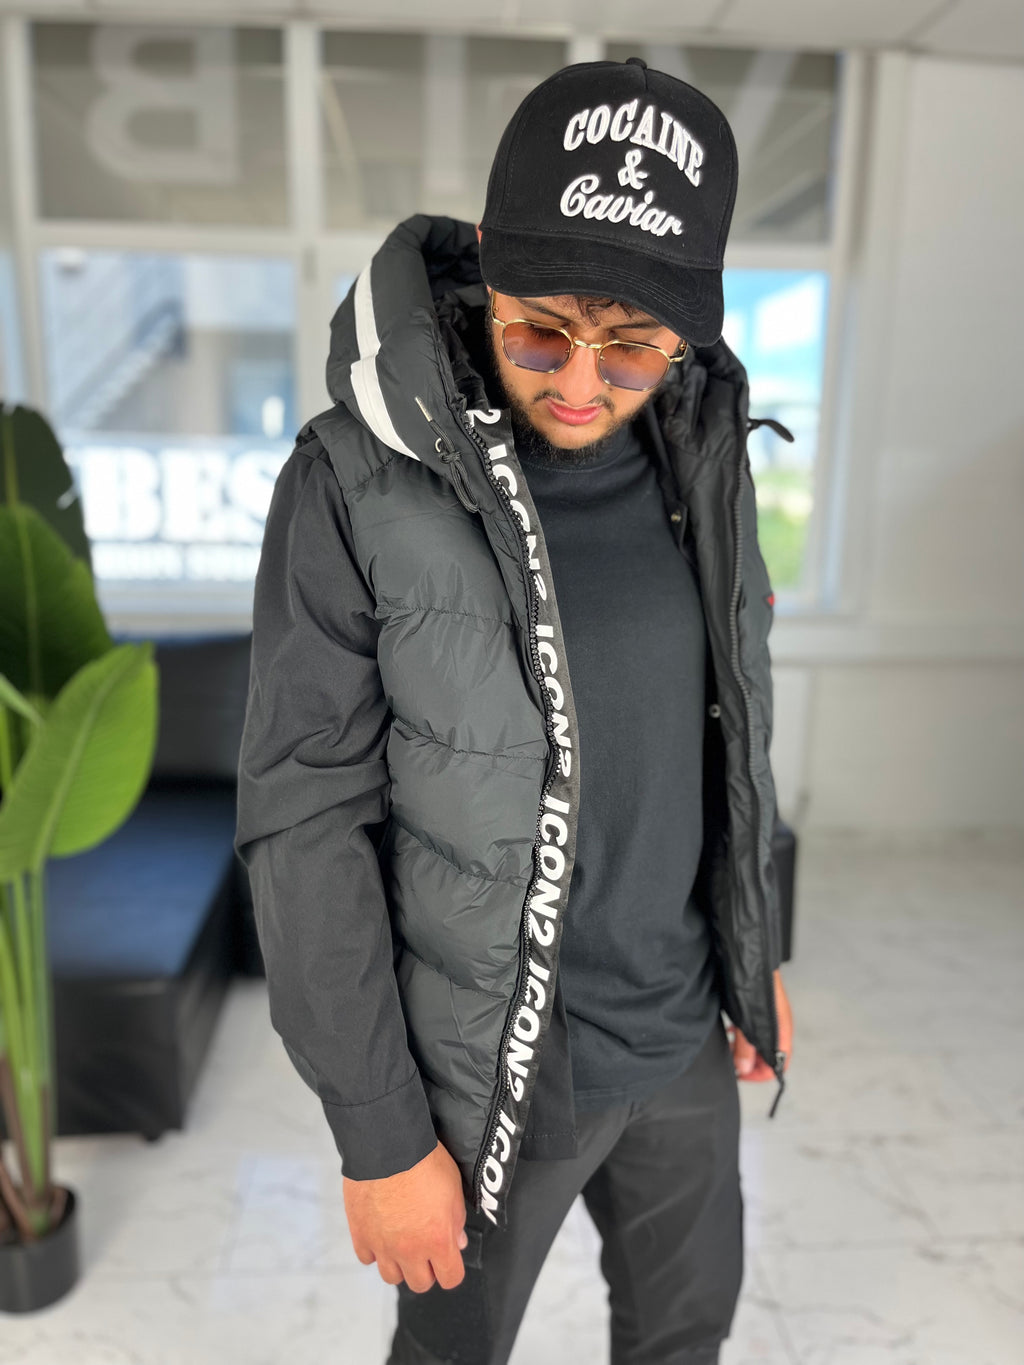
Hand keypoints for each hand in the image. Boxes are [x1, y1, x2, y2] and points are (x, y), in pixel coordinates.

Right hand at [343, 1139, 468, 1292]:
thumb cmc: (425, 1161)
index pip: (450, 1278)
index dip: (451, 1269)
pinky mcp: (360, 1234)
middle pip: (420, 1283)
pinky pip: (366, 1258)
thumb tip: (457, 1241)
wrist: (388, 1145)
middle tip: (424, 1248)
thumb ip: (456, 1220)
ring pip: (392, 1277)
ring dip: (398, 1264)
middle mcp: (410, 1250)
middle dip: (426, 1269)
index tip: (448, 1258)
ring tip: (400, 1242)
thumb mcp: (453, 1188)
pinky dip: (374, 1250)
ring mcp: (382, 1245)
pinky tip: (380, 1233)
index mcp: (438, 1240)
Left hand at [727, 969, 792, 1081]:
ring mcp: (771, 1016)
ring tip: (730, 1049)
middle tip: (734, 1064)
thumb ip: (745, 1047)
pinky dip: (743, 1036)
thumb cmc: (752, 983)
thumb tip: (744, 1069)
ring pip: (760, 1042)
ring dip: (746, 1050)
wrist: (750, 954)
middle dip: (752, 1064)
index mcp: (782, 1031)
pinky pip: (755, 1029)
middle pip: (770, 1056)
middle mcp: (779, 1025)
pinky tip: (731, 1032)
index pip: (779, 1066)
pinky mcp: (760, 1007)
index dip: (760, 1075)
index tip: (742, 1075)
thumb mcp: (745, 1022)